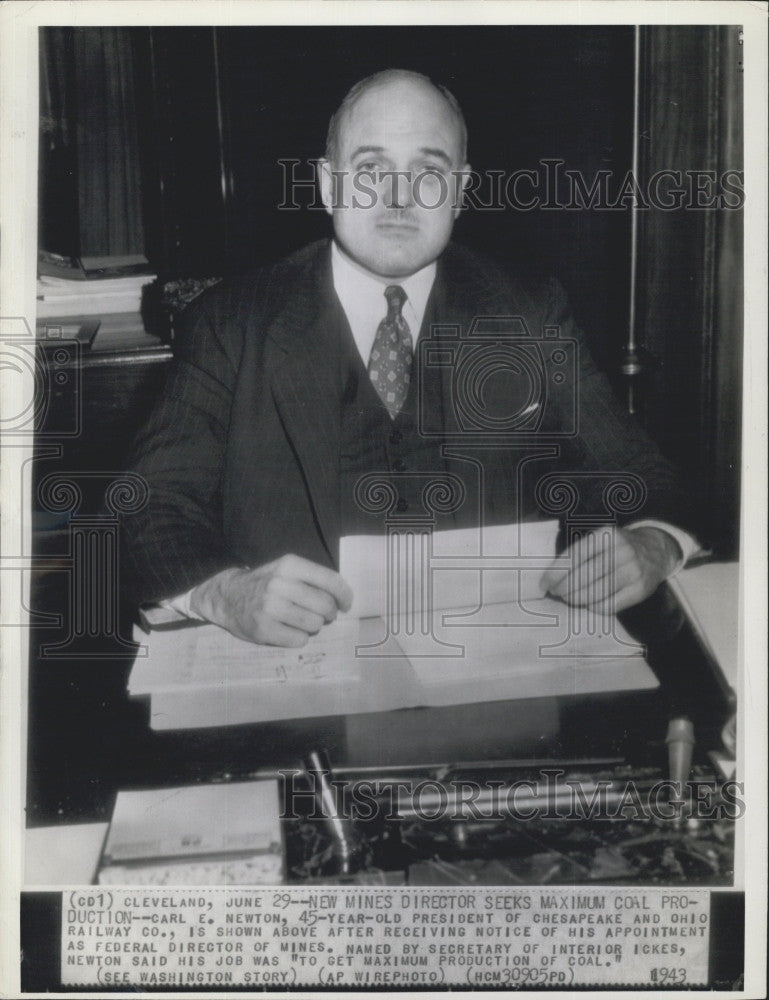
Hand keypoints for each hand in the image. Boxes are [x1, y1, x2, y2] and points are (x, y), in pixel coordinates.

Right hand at [189, 554, 352, 645]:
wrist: (227, 596)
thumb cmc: (265, 583)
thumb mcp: (285, 569)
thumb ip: (312, 578)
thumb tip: (343, 597)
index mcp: (289, 565)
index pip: (330, 580)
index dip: (344, 595)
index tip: (346, 604)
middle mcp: (279, 584)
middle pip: (325, 605)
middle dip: (330, 613)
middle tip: (324, 615)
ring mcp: (270, 608)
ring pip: (314, 624)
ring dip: (314, 626)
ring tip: (302, 621)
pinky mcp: (264, 629)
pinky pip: (300, 639)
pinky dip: (299, 638)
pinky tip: (289, 630)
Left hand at [540, 526, 681, 614]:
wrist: (655, 551)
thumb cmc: (617, 548)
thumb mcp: (600, 540)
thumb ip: (578, 554)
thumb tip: (551, 579)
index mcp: (606, 535)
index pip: (574, 556)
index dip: (555, 573)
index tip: (544, 584)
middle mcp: (621, 551)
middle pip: (583, 576)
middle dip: (564, 588)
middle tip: (556, 593)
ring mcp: (633, 570)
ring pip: (595, 592)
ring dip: (577, 599)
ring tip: (569, 598)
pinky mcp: (640, 589)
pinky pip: (609, 605)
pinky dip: (594, 606)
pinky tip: (589, 602)